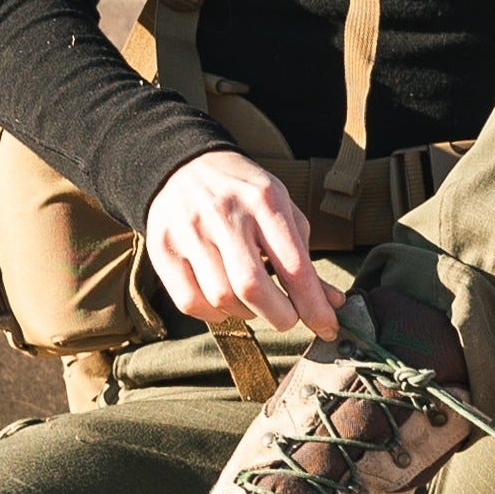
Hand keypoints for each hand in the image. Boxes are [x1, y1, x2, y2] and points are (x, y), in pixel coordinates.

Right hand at [142, 150, 343, 337]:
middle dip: (279, 316)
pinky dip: (214, 314)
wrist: (183, 165)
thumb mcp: (281, 210)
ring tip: (252, 300)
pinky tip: (223, 301)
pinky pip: (191, 303)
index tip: (328, 328)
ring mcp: (189, 230)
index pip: (294, 266)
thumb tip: (332, 303)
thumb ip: (304, 258)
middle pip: (252, 287)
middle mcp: (224, 213)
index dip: (313, 306)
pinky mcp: (162, 248)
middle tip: (287, 317)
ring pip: (222, 299)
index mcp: (263, 200)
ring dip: (246, 314)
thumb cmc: (242, 194)